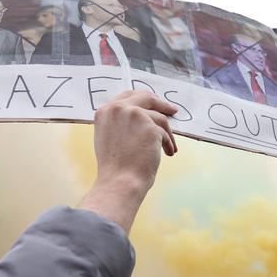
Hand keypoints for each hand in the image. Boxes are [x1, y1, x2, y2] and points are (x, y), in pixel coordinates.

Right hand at [77, 91, 177, 232]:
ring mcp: (134, 115)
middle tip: (172, 110)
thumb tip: (140, 117)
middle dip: (161, 104)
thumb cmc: (115, 166)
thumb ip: (120, 122)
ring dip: (167, 133)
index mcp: (105, 111)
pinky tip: (168, 153)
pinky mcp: (150, 125)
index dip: (143, 99)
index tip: (154, 102)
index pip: (128, 96)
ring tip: (169, 148)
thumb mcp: (109, 136)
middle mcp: (118, 109)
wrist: (120, 181)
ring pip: (160, 118)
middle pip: (146, 98)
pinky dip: (169, 143)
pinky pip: (165, 132)